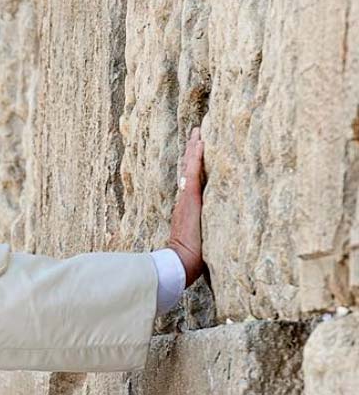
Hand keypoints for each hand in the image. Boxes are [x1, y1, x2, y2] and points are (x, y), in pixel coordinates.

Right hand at [168, 127, 205, 286]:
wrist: (180, 262)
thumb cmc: (190, 256)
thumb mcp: (198, 239)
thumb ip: (202, 231)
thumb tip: (215, 231)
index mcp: (187, 207)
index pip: (191, 180)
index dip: (193, 164)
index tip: (197, 148)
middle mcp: (185, 199)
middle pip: (188, 169)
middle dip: (192, 150)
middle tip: (197, 132)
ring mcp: (187, 198)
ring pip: (190, 168)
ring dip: (194, 148)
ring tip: (198, 132)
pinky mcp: (190, 198)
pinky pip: (193, 173)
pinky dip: (195, 158)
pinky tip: (200, 144)